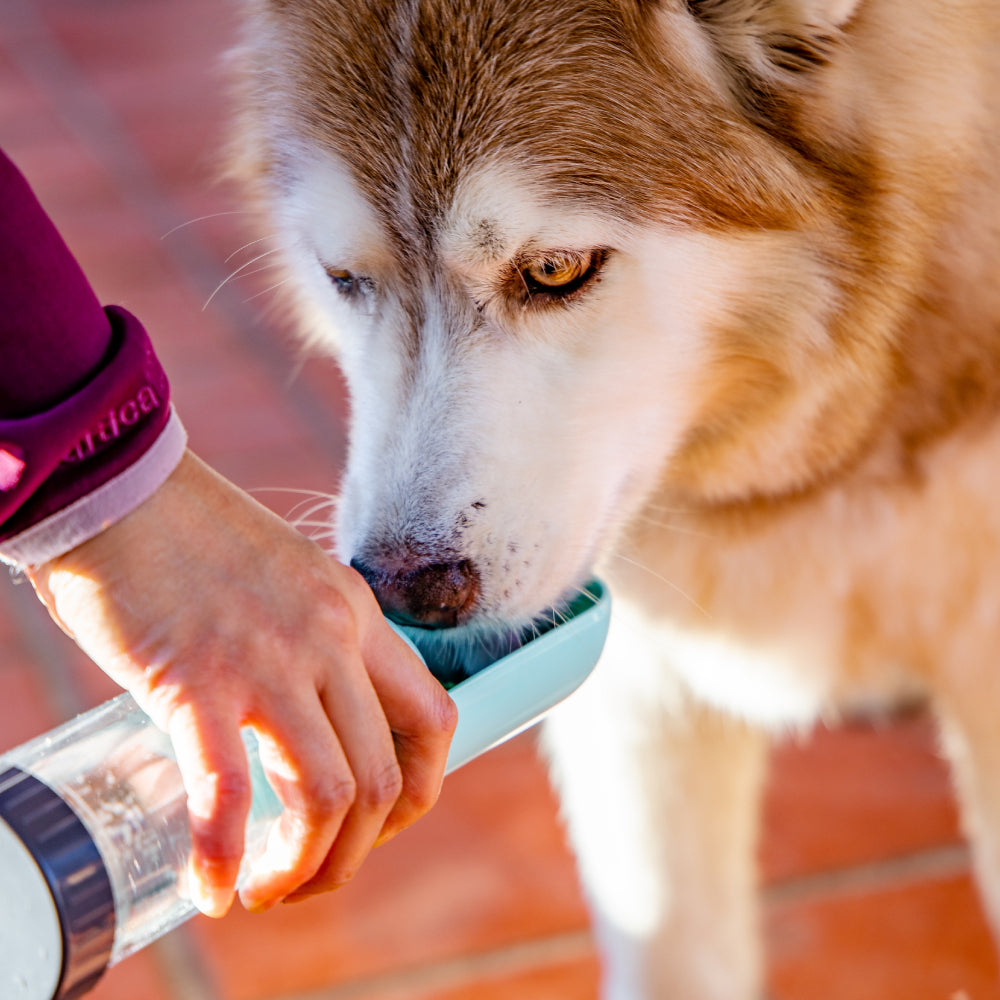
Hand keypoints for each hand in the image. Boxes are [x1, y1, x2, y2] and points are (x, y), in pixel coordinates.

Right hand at [27, 450, 456, 915]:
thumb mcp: (289, 584)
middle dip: (360, 848)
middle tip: (312, 873)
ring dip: (307, 865)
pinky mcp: (198, 680)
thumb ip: (313, 645)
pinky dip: (222, 858)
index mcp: (358, 613)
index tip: (377, 823)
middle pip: (387, 774)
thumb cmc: (193, 538)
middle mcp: (331, 638)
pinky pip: (226, 793)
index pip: (433, 717)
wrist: (120, 486)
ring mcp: (270, 660)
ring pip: (332, 793)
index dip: (419, 788)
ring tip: (269, 888)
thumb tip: (310, 724)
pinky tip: (210, 887)